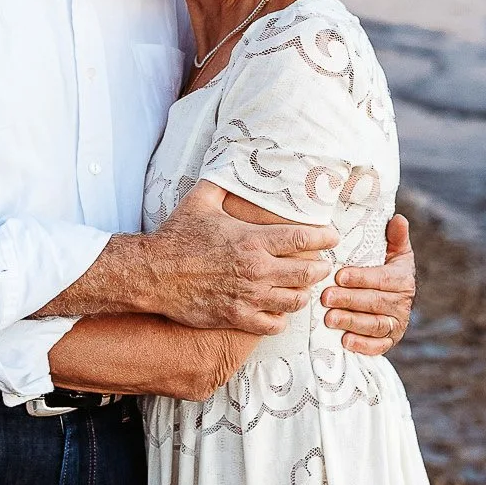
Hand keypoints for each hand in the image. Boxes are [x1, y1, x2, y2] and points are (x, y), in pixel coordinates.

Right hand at [134, 181, 339, 333]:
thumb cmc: (177, 236)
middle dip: (321, 268)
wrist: (153, 274)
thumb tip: (235, 159)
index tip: (332, 236)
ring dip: (303, 293)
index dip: (325, 237)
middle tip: (322, 264)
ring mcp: (248, 296)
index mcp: (253, 240)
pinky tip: (278, 310)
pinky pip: (273, 325)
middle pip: (308, 273)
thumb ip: (223, 182)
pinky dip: (281, 319)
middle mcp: (256, 270)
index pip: (304, 239)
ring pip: (295, 301)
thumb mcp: (201, 201)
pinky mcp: (237, 317)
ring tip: (303, 287)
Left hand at [323, 213, 414, 356]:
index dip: (362, 278)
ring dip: (352, 322)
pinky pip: (378, 346)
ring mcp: (397, 324)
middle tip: (325, 297)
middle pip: (375, 302)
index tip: (339, 276)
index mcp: (403, 278)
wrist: (392, 299)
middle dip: (349, 300)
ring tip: (329, 319)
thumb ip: (395, 237)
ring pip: (375, 325)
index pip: (383, 279)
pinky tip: (345, 341)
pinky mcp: (389, 341)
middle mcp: (403, 302)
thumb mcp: (393, 252)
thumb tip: (398, 219)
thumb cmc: (385, 270)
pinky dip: (363, 345)